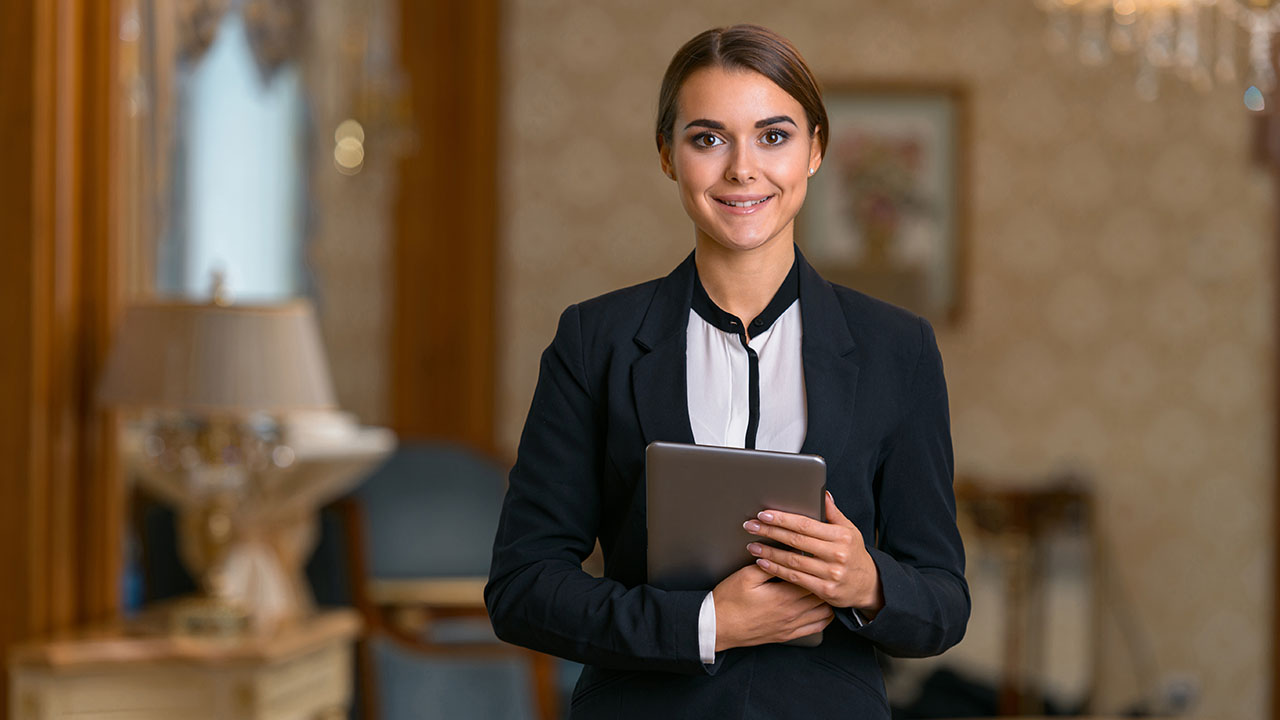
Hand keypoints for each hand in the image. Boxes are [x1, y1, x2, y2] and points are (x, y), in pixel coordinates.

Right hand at [711, 563, 833, 651]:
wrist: (718, 627)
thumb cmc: (729, 601)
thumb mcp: (746, 576)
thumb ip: (770, 564)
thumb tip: (786, 551)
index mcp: (784, 596)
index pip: (812, 577)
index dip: (817, 565)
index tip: (817, 556)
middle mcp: (792, 613)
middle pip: (822, 594)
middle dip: (825, 579)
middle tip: (825, 567)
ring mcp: (791, 626)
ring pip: (825, 612)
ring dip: (827, 598)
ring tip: (824, 585)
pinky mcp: (788, 635)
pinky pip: (817, 628)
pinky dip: (825, 617)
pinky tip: (821, 607)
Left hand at [744, 491, 883, 616]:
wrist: (869, 585)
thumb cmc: (854, 554)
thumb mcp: (849, 530)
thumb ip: (833, 513)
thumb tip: (822, 492)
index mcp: (841, 536)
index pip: (806, 524)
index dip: (783, 519)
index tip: (764, 514)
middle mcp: (836, 554)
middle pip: (796, 541)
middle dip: (769, 532)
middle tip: (750, 526)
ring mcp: (831, 574)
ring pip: (793, 561)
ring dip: (769, 553)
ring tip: (752, 545)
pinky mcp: (824, 590)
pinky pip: (795, 578)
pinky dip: (776, 570)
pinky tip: (763, 563)